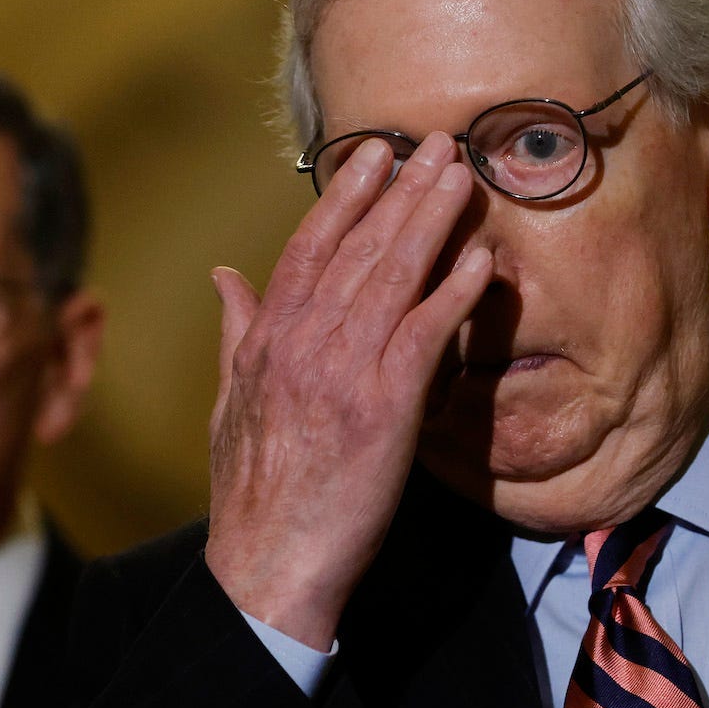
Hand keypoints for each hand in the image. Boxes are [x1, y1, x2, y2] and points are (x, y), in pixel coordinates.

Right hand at [204, 133, 491, 649]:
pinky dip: (455, 293)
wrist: (266, 564)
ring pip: (393, 277)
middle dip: (401, 190)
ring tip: (464, 177)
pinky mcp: (384, 407)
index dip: (345, 196)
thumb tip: (225, 276)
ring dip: (432, 221)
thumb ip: (235, 332)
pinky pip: (426, 335)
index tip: (373, 154)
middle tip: (438, 143)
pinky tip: (483, 261)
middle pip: (359, 248)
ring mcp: (343, 370)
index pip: (308, 247)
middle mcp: (302, 342)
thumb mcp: (229, 402)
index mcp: (266, 339)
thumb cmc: (252, 491)